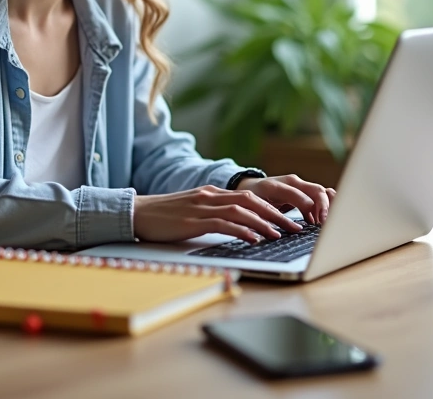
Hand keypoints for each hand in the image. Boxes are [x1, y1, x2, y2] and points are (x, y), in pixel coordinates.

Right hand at [133, 186, 302, 243]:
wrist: (137, 213)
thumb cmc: (164, 217)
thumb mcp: (193, 212)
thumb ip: (214, 215)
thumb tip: (238, 228)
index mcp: (212, 193)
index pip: (249, 197)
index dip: (272, 207)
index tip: (288, 218)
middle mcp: (211, 196)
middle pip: (252, 201)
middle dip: (276, 214)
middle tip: (295, 226)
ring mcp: (202, 207)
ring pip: (241, 211)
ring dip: (264, 223)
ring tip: (280, 234)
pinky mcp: (193, 220)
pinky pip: (223, 223)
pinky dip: (242, 230)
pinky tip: (254, 238)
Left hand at [235, 174, 335, 224]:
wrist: (250, 187)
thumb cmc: (252, 198)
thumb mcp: (255, 208)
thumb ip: (267, 217)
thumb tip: (280, 231)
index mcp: (277, 186)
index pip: (300, 195)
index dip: (310, 208)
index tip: (317, 222)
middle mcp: (292, 182)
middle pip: (317, 190)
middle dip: (325, 206)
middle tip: (325, 223)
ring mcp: (299, 184)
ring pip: (320, 192)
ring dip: (327, 206)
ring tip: (328, 221)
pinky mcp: (303, 190)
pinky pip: (318, 196)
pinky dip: (323, 206)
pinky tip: (322, 219)